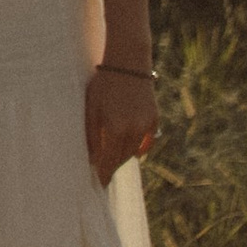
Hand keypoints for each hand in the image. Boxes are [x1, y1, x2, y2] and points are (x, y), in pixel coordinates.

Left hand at [85, 62, 157, 185]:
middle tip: (104, 172)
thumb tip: (92, 159)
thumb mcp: (92, 108)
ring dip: (123, 155)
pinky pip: (145, 142)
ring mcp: (145, 126)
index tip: (100, 184)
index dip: (104, 174)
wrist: (128, 62)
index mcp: (115, 128)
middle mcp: (132, 130)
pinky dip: (137, 146)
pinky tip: (129, 144)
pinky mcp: (154, 120)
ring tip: (113, 155)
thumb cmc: (104, 84)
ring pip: (133, 152)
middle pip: (122, 158)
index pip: (109, 161)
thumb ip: (92, 136)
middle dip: (112, 165)